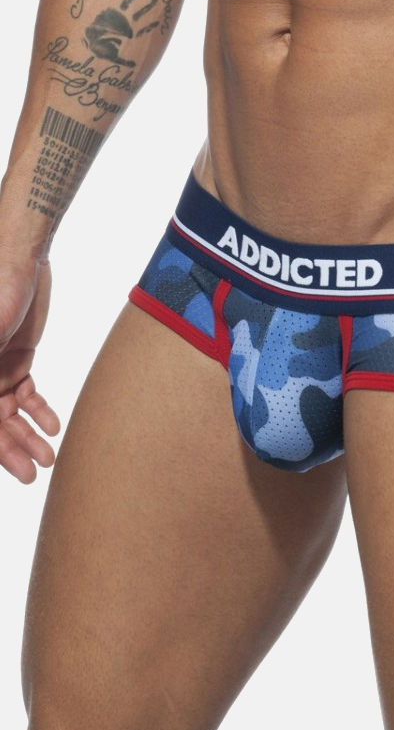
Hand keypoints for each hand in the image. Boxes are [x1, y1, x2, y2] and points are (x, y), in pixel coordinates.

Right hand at [0, 258, 59, 482]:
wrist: (22, 256)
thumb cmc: (1, 285)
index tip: (13, 469)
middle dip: (12, 449)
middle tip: (34, 473)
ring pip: (9, 413)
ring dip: (28, 436)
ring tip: (48, 457)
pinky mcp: (17, 357)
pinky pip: (26, 393)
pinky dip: (38, 411)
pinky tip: (53, 425)